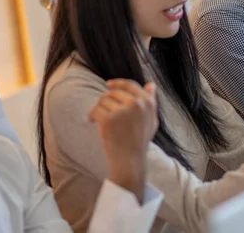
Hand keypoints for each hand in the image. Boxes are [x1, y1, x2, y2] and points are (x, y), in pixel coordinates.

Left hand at [88, 79, 158, 201]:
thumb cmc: (139, 141)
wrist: (130, 161)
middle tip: (103, 112)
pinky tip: (93, 122)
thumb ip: (151, 101)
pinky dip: (92, 116)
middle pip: (114, 92)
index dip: (118, 83)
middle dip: (106, 100)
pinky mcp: (108, 119)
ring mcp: (122, 111)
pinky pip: (95, 109)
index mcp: (147, 102)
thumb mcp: (151, 120)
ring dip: (99, 108)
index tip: (108, 85)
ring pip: (103, 100)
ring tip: (100, 119)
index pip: (129, 85)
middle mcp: (136, 104)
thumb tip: (151, 84)